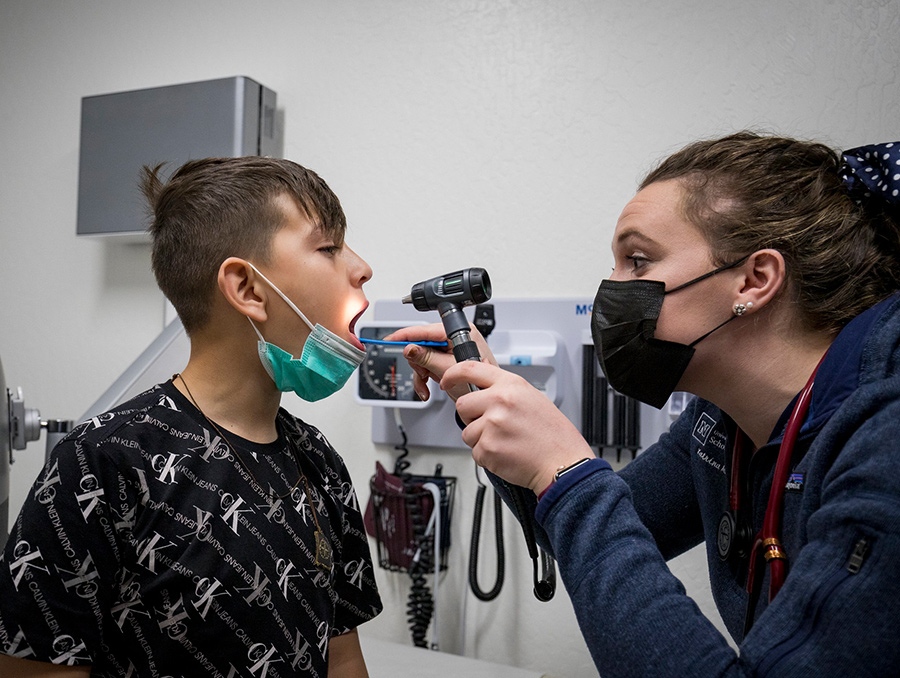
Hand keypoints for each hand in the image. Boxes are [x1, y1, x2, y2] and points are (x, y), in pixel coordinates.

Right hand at [385, 323, 496, 401]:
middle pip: (421, 345)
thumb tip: (409, 348)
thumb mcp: (447, 369)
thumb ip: (426, 357)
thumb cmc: (477, 384)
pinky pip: (427, 365)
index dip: (405, 336)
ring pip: (422, 357)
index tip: (390, 340)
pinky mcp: (447, 359)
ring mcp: (450, 349)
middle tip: (422, 372)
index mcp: (457, 332)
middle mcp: (454, 337)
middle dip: (418, 363)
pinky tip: (427, 387)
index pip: (425, 330)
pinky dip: (424, 377)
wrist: (484, 399)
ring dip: (420, 373)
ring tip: (426, 385)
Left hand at [442, 360, 594, 493]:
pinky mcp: (488, 449)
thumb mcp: (532, 398)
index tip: (446, 380)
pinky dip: (487, 456)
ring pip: (467, 432)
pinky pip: (475, 452)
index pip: (469, 369)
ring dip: (481, 439)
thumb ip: (505, 390)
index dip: (452, 374)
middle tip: (492, 425)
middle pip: (463, 404)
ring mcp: (492, 425)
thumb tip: (482, 385)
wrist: (563, 463)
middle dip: (472, 416)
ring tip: (505, 441)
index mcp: (511, 385)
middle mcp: (500, 402)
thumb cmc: (553, 434)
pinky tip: (506, 453)